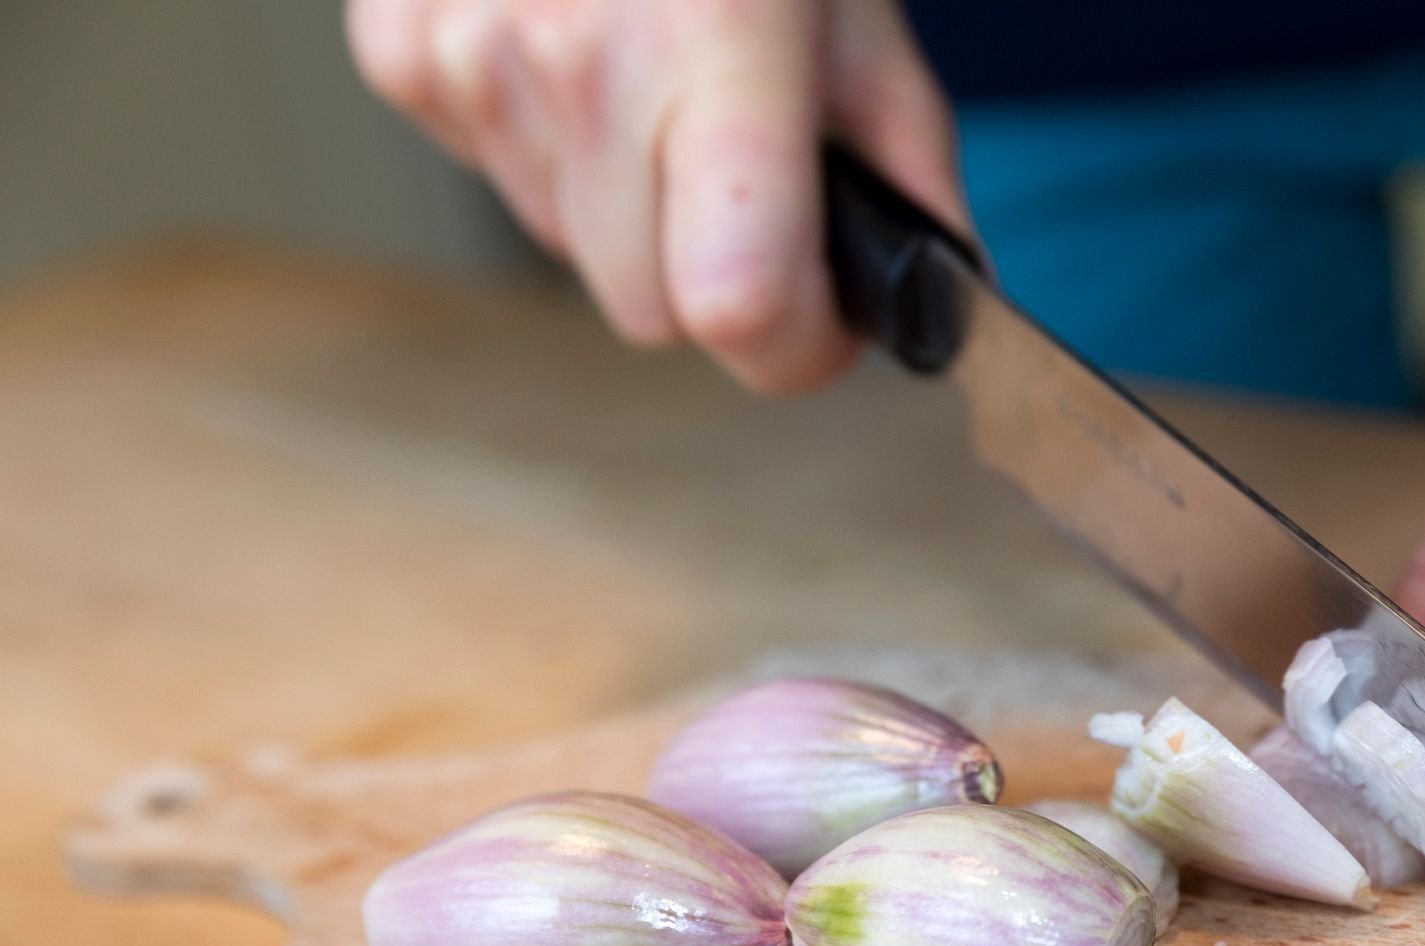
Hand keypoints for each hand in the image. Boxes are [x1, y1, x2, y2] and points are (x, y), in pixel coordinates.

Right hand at [345, 0, 964, 390]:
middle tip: (747, 178)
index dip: (795, 344)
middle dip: (715, 276)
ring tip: (660, 88)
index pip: (735, 303)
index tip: (822, 318)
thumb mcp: (864, 21)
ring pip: (573, 254)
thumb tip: (933, 308)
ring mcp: (472, 59)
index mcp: (719, 47)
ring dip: (630, 209)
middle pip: (650, 312)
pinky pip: (500, 181)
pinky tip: (581, 60)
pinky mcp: (401, 56)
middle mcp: (577, 62)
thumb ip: (907, 174)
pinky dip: (551, 151)